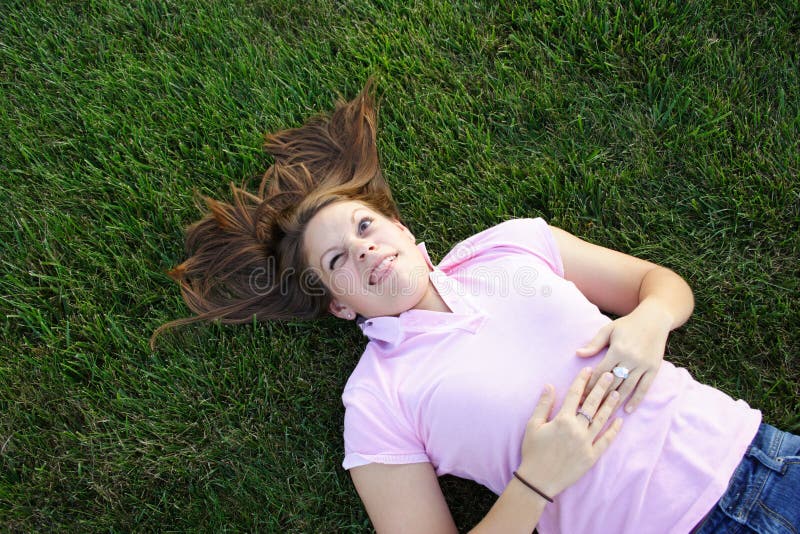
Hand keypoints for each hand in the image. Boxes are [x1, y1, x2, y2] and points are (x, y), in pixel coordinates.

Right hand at [516, 368, 622, 498]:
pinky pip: (606, 441)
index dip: (582, 380)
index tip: (589, 370)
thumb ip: (543, 404)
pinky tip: (620, 421)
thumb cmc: (532, 451)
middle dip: (601, 388)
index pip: (575, 395)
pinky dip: (614, 431)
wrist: (538, 480)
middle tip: (611, 375)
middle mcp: (577, 429)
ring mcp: (586, 443)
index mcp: (562, 420)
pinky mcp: (592, 457)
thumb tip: (549, 385)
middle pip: (592, 404)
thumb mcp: (533, 425)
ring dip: (610, 405)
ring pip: (602, 420)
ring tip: (617, 393)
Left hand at [576, 305, 671, 412]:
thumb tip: (578, 354)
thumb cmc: (628, 324)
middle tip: (588, 409)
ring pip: (627, 388)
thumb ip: (594, 344)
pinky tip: (627, 410)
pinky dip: (636, 400)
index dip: (590, 385)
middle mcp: (631, 359)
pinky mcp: (653, 369)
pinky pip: (644, 388)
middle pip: (613, 382)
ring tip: (604, 413)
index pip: (601, 372)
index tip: (580, 396)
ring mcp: (643, 365)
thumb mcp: (609, 330)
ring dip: (615, 401)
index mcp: (618, 350)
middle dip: (599, 396)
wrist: (654, 319)